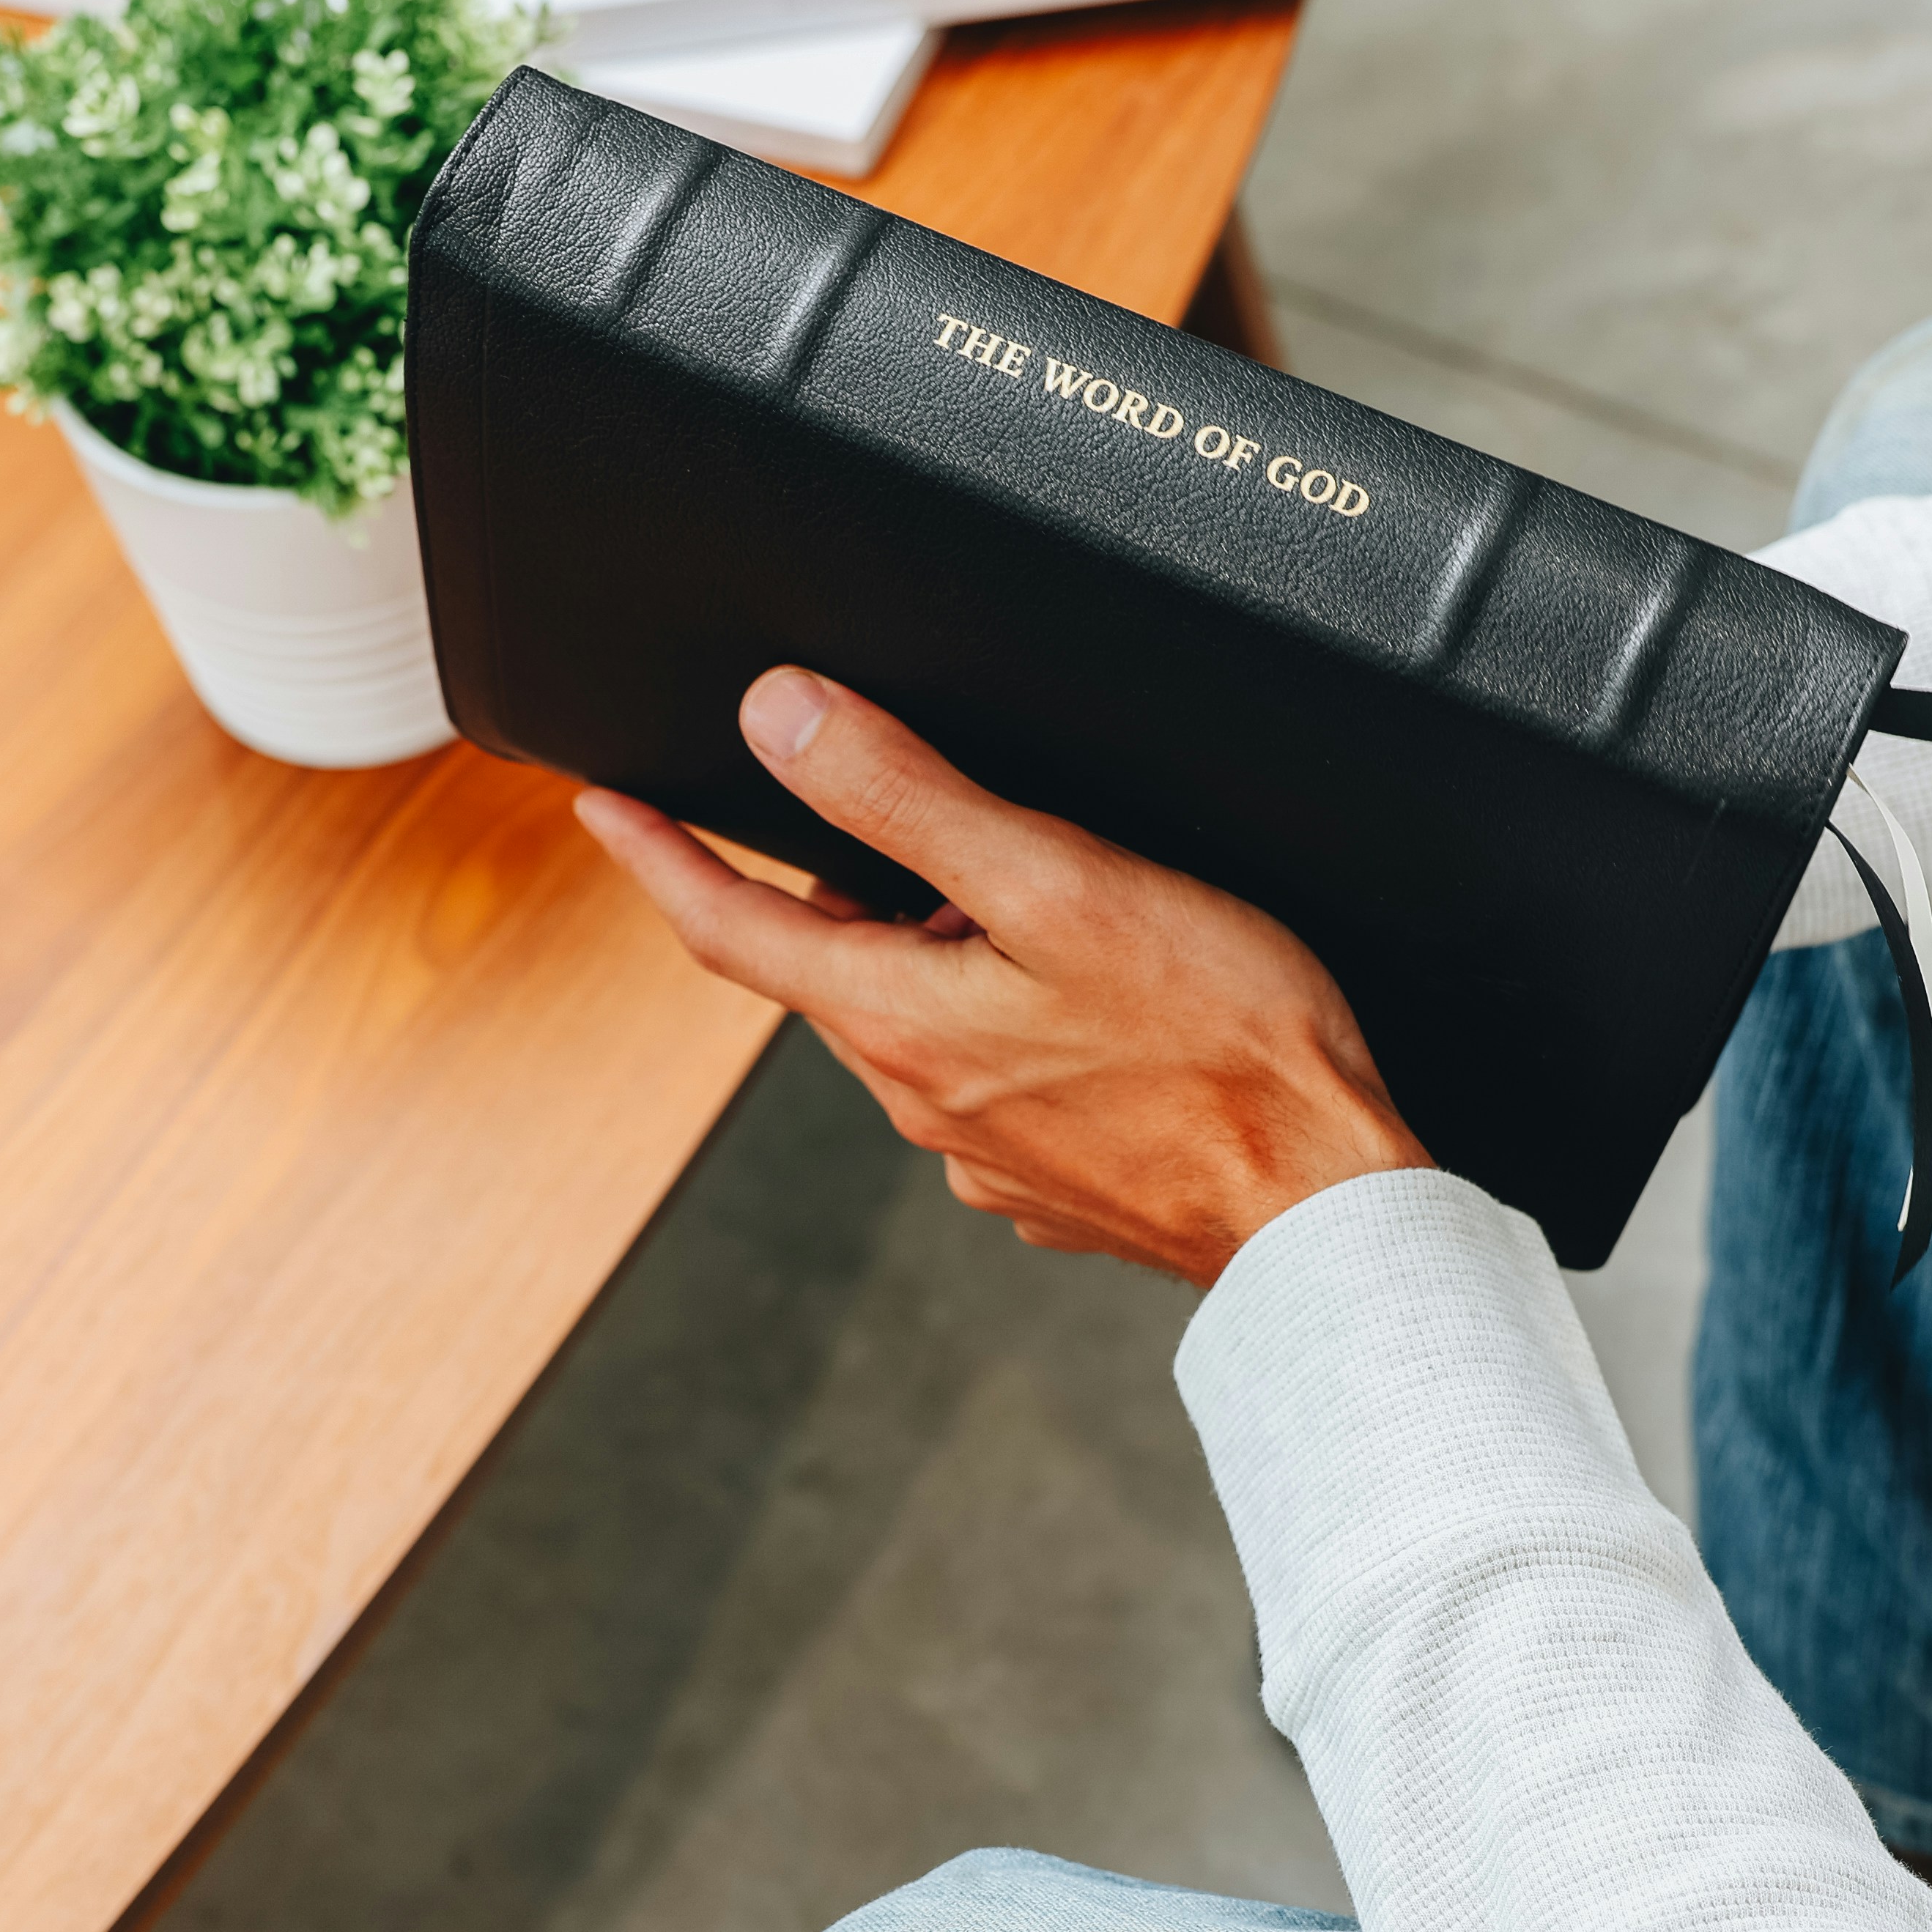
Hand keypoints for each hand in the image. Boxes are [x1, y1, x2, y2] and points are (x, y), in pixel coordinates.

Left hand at [575, 668, 1429, 1286]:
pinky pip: (1000, 1080)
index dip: (657, 856)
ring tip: (1064, 910)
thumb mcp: (1055, 880)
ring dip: (954, 953)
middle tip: (947, 827)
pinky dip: (1019, 1025)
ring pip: (926, 1020)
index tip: (603, 808)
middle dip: (864, 888)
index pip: (728, 929)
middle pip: (838, 966)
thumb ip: (904, 794)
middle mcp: (922, 1101)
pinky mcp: (1054, 1182)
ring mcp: (985, 1154)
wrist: (1329, 1212)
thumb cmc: (1227, 1049)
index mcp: (899, 1023)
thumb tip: (779, 719)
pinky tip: (1106, 1008)